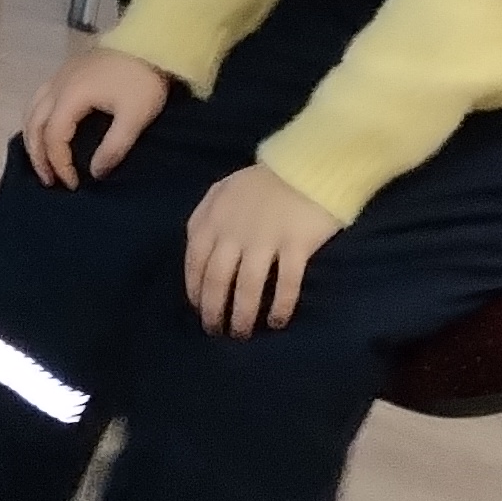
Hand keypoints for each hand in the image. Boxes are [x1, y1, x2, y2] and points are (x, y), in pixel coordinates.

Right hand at [21, 47, 174, 188]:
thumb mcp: (135, 117)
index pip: (54, 137)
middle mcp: (57, 86)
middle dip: (38, 156)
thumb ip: (114, 147)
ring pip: (31, 111)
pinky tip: (47, 130)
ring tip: (43, 160)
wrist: (148, 41)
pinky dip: (36, 121)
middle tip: (49, 181)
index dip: (59, 164)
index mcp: (71, 96)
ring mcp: (58, 76)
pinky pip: (38, 100)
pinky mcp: (64, 72)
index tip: (73, 184)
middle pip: (34, 125)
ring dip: (32, 138)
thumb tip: (95, 173)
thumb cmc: (142, 80)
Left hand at [185, 164, 339, 336]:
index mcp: (213, 217)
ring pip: (246, 287)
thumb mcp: (224, 191)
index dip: (194, 289)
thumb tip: (196, 250)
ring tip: (241, 333)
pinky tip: (276, 322)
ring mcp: (264, 239)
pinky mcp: (295, 245)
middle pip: (216, 279)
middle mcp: (234, 231)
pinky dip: (279, 306)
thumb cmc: (263, 182)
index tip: (198, 309)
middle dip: (213, 309)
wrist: (307, 167)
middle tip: (216, 331)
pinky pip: (285, 283)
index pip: (195, 261)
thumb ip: (206, 217)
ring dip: (241, 315)